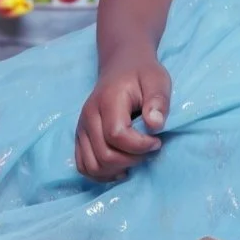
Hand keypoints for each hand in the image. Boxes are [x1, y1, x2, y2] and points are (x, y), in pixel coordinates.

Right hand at [75, 55, 171, 180]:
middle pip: (104, 155)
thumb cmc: (142, 74)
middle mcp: (88, 117)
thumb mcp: (157, 81)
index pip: (116, 135)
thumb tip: (155, 125)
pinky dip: (102, 173)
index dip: (139, 146)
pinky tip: (121, 167)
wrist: (122, 66)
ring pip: (92, 166)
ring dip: (117, 169)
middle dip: (132, 159)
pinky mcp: (81, 137)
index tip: (157, 140)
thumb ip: (158, 101)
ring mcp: (81, 128)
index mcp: (107, 101)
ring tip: (136, 157)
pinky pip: (84, 166)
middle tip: (150, 149)